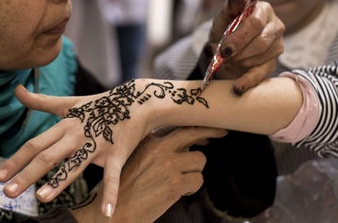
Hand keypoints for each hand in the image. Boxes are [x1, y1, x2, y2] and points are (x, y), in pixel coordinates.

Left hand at [0, 79, 209, 217]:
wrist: (136, 103)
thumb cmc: (99, 106)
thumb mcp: (69, 103)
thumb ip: (41, 101)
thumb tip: (17, 90)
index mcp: (64, 126)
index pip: (35, 144)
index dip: (16, 159)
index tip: (0, 175)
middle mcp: (76, 136)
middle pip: (48, 156)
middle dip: (27, 174)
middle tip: (8, 192)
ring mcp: (97, 145)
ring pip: (75, 165)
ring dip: (58, 182)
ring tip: (41, 198)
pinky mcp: (116, 155)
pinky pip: (112, 177)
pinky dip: (110, 195)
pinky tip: (106, 213)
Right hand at [71, 126, 227, 221]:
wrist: (115, 212)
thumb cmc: (123, 188)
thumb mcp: (134, 159)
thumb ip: (155, 149)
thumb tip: (182, 143)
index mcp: (148, 141)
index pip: (177, 126)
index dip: (192, 127)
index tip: (203, 128)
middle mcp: (158, 148)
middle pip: (192, 132)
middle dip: (210, 130)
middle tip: (221, 131)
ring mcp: (168, 165)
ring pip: (200, 159)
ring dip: (195, 171)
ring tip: (182, 180)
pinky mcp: (175, 183)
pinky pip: (198, 180)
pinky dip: (192, 188)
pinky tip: (180, 193)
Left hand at [208, 0, 283, 93]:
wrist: (223, 51)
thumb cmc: (225, 30)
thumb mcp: (223, 18)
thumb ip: (230, 7)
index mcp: (263, 10)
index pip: (255, 23)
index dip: (239, 37)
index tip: (224, 49)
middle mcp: (275, 26)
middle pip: (261, 41)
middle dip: (239, 51)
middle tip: (223, 57)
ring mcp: (277, 45)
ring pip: (261, 56)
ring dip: (240, 61)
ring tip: (227, 60)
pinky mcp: (273, 63)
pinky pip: (262, 73)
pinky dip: (248, 81)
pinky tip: (237, 87)